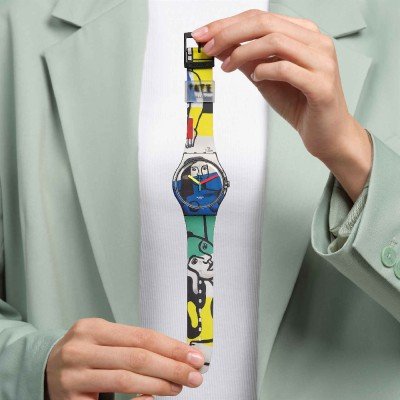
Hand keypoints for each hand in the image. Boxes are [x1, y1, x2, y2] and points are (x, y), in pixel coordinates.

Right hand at [45, 318, 204, 399]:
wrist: (44, 370)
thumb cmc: (84, 353)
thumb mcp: (104, 339)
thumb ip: (133, 344)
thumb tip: (175, 354)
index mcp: (92, 328)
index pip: (141, 336)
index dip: (171, 347)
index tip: (194, 356)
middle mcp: (81, 349)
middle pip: (137, 357)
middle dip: (171, 367)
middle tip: (194, 374)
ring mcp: (73, 375)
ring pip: (126, 379)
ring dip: (158, 385)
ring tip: (178, 386)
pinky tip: (151, 397)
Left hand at [192, 9, 371, 200]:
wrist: (327, 134)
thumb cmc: (300, 103)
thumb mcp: (265, 77)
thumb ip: (246, 60)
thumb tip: (219, 46)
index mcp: (303, 34)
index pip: (260, 18)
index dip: (228, 24)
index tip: (203, 34)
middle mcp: (315, 42)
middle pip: (265, 23)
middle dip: (229, 33)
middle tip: (207, 47)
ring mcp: (322, 61)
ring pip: (276, 41)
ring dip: (243, 52)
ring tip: (228, 66)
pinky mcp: (321, 84)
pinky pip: (287, 69)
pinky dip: (265, 70)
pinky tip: (256, 77)